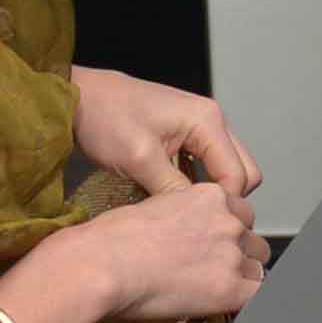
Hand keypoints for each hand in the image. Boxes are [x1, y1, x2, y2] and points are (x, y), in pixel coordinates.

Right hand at [47, 180, 265, 322]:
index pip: (239, 213)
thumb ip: (179, 215)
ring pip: (258, 267)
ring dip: (242, 278)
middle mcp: (228, 221)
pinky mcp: (229, 289)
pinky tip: (227, 306)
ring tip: (213, 290)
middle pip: (252, 239)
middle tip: (212, 270)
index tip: (215, 245)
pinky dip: (246, 302)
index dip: (228, 232)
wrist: (101, 263)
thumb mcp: (152, 209)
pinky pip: (258, 296)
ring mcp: (231, 255)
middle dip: (238, 253)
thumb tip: (180, 234)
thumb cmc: (110, 238)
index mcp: (209, 196)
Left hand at [68, 64, 258, 201]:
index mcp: (208, 121)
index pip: (238, 175)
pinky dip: (197, 182)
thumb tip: (196, 219)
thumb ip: (174, 190)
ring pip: (227, 169)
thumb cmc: (105, 119)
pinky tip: (173, 194)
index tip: (198, 225)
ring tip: (182, 209)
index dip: (222, 204)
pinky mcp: (186, 134)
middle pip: (243, 171)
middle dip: (224, 198)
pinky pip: (207, 164)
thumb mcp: (139, 159)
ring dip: (210, 191)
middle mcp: (212, 120)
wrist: (78, 97)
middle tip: (193, 217)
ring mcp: (201, 126)